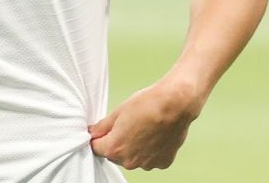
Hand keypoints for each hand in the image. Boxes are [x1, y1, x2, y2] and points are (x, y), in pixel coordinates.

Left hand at [88, 77, 203, 170]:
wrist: (174, 104)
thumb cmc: (147, 105)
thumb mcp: (118, 112)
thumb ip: (103, 126)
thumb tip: (94, 132)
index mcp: (115, 148)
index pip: (97, 148)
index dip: (99, 138)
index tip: (103, 131)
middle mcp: (130, 161)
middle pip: (115, 154)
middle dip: (117, 142)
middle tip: (127, 125)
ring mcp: (147, 164)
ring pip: (133, 158)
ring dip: (134, 148)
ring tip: (143, 128)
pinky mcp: (162, 162)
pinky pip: (150, 158)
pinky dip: (150, 150)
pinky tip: (155, 134)